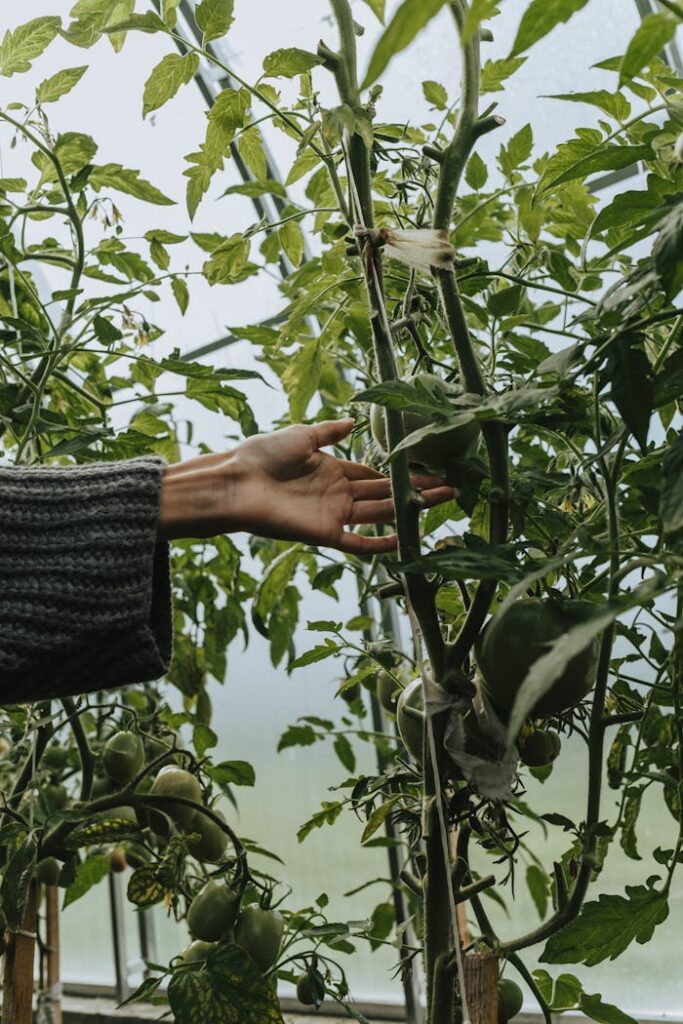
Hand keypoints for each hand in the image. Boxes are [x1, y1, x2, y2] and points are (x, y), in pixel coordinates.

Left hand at [158, 419, 453, 554]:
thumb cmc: (262, 455)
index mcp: (333, 470)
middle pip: (386, 495)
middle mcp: (338, 494)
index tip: (429, 470)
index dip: (400, 473)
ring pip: (381, 514)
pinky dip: (380, 544)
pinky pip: (359, 543)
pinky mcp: (325, 534)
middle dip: (417, 491)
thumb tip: (354, 421)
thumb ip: (329, 432)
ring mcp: (334, 515)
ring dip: (410, 510)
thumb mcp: (301, 435)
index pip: (375, 474)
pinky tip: (405, 540)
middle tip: (450, 488)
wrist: (237, 481)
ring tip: (442, 502)